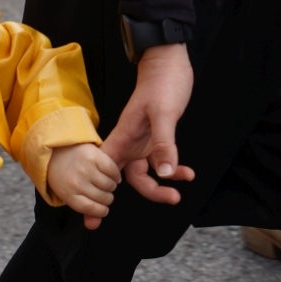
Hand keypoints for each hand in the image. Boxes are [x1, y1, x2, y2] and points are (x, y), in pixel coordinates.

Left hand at [46, 142, 121, 229]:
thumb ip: (83, 211)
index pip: (92, 209)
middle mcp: (76, 182)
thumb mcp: (69, 194)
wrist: (57, 149)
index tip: (103, 207)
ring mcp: (85, 168)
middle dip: (107, 197)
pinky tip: (111, 174)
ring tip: (106, 181)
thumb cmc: (65, 175)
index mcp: (68, 194)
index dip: (101, 210)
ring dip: (112, 185)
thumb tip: (93, 226)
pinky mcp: (94, 156)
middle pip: (104, 198)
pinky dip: (115, 174)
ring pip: (110, 185)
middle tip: (102, 191)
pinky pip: (113, 171)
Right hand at [100, 43, 194, 202]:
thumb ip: (164, 144)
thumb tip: (164, 173)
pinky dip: (173, 169)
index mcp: (122, 137)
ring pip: (146, 172)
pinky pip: (161, 160)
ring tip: (179, 192)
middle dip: (149, 192)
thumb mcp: (164, 114)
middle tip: (171, 199)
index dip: (99, 195)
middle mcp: (129, 142)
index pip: (105, 171)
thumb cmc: (162, 83)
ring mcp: (142, 140)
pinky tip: (187, 172)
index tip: (93, 218)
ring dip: (163, 184)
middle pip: (130, 177)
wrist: (169, 63)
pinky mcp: (156, 137)